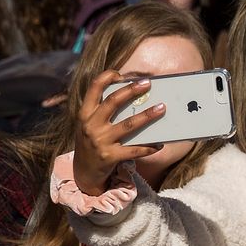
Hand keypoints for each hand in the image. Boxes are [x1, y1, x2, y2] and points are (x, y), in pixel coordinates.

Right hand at [73, 70, 169, 193]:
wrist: (83, 172)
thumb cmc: (91, 143)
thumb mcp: (89, 125)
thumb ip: (102, 111)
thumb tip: (131, 96)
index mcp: (85, 114)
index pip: (93, 88)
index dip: (106, 77)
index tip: (120, 73)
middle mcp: (91, 125)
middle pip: (113, 102)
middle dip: (131, 90)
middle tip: (147, 84)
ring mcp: (100, 141)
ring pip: (128, 125)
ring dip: (147, 116)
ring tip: (161, 108)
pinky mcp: (110, 156)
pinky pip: (135, 150)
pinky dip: (149, 147)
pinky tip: (160, 143)